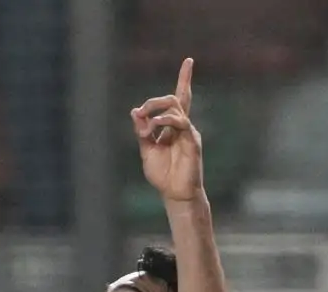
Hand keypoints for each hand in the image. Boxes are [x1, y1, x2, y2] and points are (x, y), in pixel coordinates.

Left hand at [133, 58, 203, 204]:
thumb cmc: (163, 175)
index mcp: (173, 127)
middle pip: (174, 98)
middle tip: (141, 111)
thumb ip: (142, 132)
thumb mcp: (146, 151)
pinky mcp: (192, 141)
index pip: (180, 98)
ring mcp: (189, 132)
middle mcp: (183, 126)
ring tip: (146, 127)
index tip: (189, 61)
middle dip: (154, 100)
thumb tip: (135, 112)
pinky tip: (154, 129)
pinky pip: (180, 122)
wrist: (175, 194)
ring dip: (155, 111)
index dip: (185, 79)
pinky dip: (164, 121)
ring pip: (175, 107)